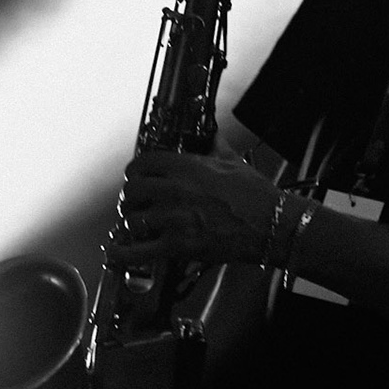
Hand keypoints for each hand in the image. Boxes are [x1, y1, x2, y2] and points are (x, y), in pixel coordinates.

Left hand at [113, 146, 280, 268]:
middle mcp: (174, 190)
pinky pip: (138, 251)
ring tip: (136, 226)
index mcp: (186, 167)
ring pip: (132, 219)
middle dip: (131, 197)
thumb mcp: (233, 162)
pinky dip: (122, 252)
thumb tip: (210, 136)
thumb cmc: (256, 196)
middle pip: (131, 190)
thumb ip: (215, 147)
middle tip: (136, 203)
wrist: (272, 225)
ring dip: (132, 223)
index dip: (136, 171)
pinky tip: (115, 251)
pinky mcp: (177, 245)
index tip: (137, 177)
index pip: (143, 163)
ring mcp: (173, 219)